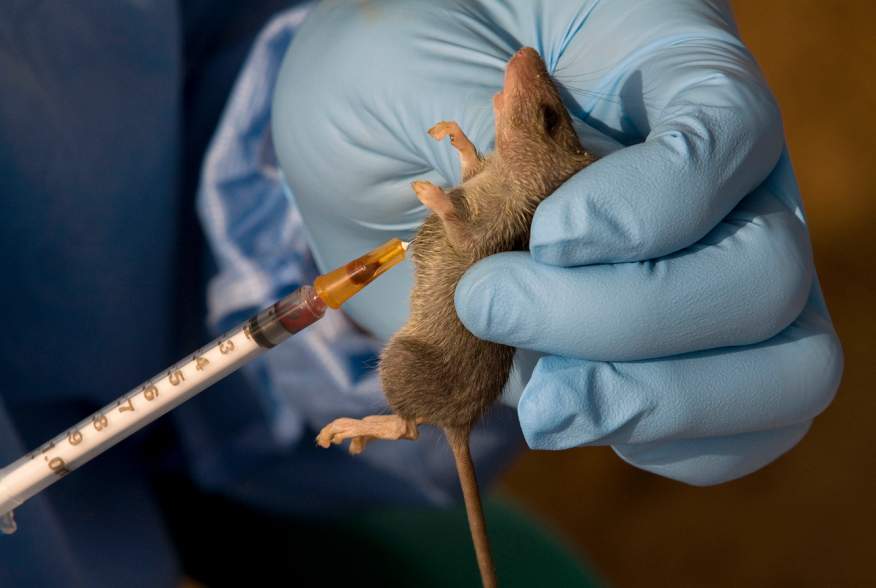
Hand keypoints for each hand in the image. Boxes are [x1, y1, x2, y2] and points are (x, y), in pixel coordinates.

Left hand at [273, 0, 842, 483]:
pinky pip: (736, 423)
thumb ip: (490, 133)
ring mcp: (706, 271)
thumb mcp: (416, 65)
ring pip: (781, 366)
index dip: (654, 206)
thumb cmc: (399, 68)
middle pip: (766, 272)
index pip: (729, 136)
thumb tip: (557, 237)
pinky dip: (660, 438)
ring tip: (539, 400)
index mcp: (665, 76)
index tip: (548, 235)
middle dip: (630, 318)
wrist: (386, 136)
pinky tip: (566, 409)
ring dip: (652, 401)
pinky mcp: (678, 351)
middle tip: (496, 307)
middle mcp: (715, 179)